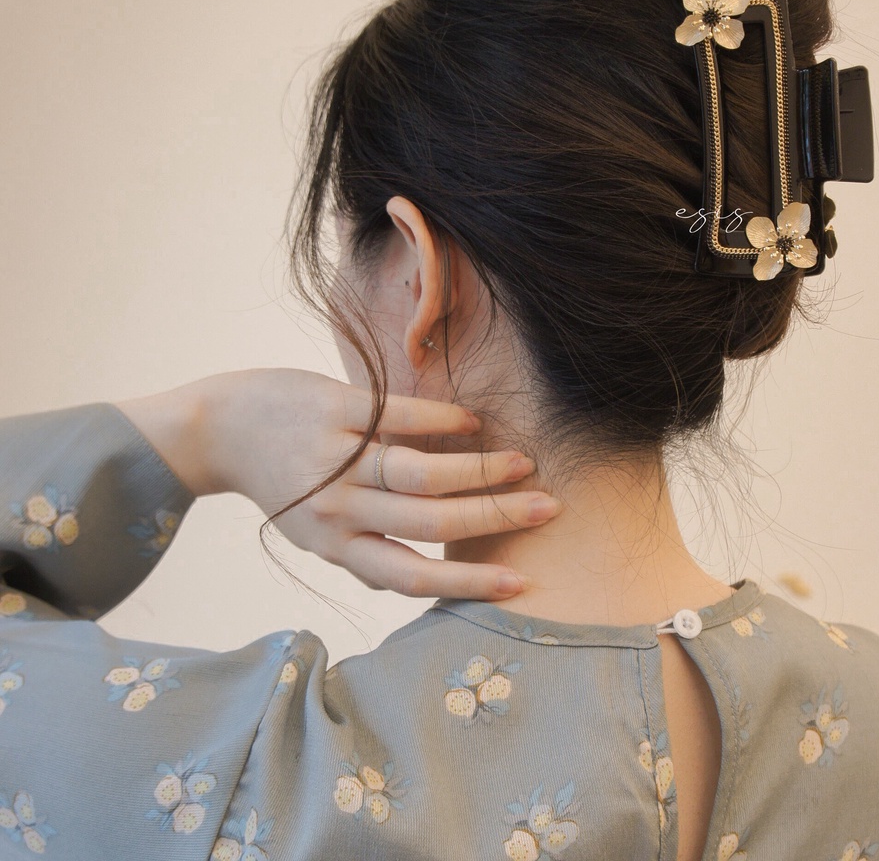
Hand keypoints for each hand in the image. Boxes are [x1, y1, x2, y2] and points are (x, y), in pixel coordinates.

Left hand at [187, 368, 559, 600]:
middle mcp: (338, 508)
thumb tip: (421, 578)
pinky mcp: (332, 408)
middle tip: (546, 508)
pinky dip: (441, 421)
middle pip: (429, 520)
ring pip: (420, 472)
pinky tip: (473, 422)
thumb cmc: (283, 482)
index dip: (466, 583)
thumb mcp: (317, 531)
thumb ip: (366, 549)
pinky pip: (396, 416)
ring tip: (522, 462)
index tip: (519, 583)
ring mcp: (335, 456)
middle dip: (495, 517)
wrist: (220, 428)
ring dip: (480, 469)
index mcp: (338, 546)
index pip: (411, 575)